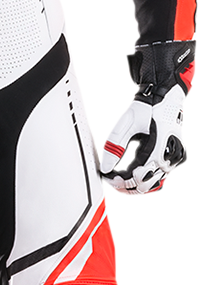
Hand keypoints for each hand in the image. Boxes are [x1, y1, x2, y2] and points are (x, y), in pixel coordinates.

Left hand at [101, 40, 193, 193]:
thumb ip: (114, 147)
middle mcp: (170, 155)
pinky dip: (148, 177)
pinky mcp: (179, 158)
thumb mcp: (124, 125)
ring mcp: (176, 158)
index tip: (108, 178)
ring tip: (121, 178)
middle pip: (146, 184)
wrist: (163, 98)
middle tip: (112, 181)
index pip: (137, 175)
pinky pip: (162, 176)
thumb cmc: (144, 109)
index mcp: (158, 146)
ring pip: (155, 183)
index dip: (120, 180)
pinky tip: (136, 171)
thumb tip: (105, 169)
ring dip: (137, 183)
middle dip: (127, 185)